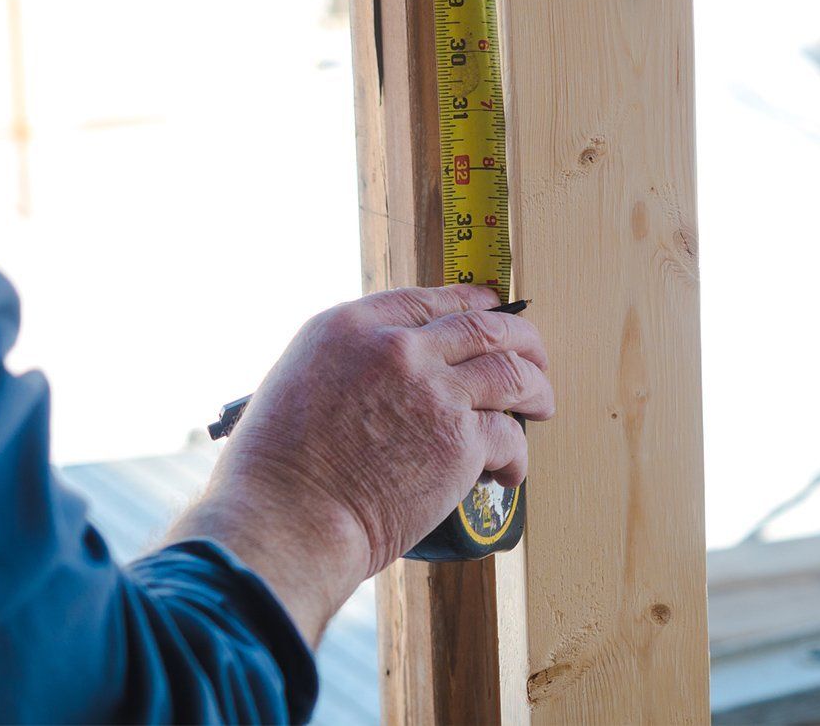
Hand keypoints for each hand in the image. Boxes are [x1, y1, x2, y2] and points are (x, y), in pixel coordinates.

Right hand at [168, 285, 553, 644]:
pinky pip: (509, 436)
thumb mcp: (299, 380)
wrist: (287, 518)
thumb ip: (352, 363)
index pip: (430, 300)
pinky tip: (512, 469)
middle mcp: (398, 347)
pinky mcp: (460, 439)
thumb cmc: (277, 470)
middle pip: (483, 327)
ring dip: (536, 388)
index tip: (492, 310)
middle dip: (521, 339)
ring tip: (542, 404)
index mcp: (352, 327)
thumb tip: (391, 375)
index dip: (471, 304)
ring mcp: (434, 390)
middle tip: (535, 355)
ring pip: (512, 373)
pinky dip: (518, 455)